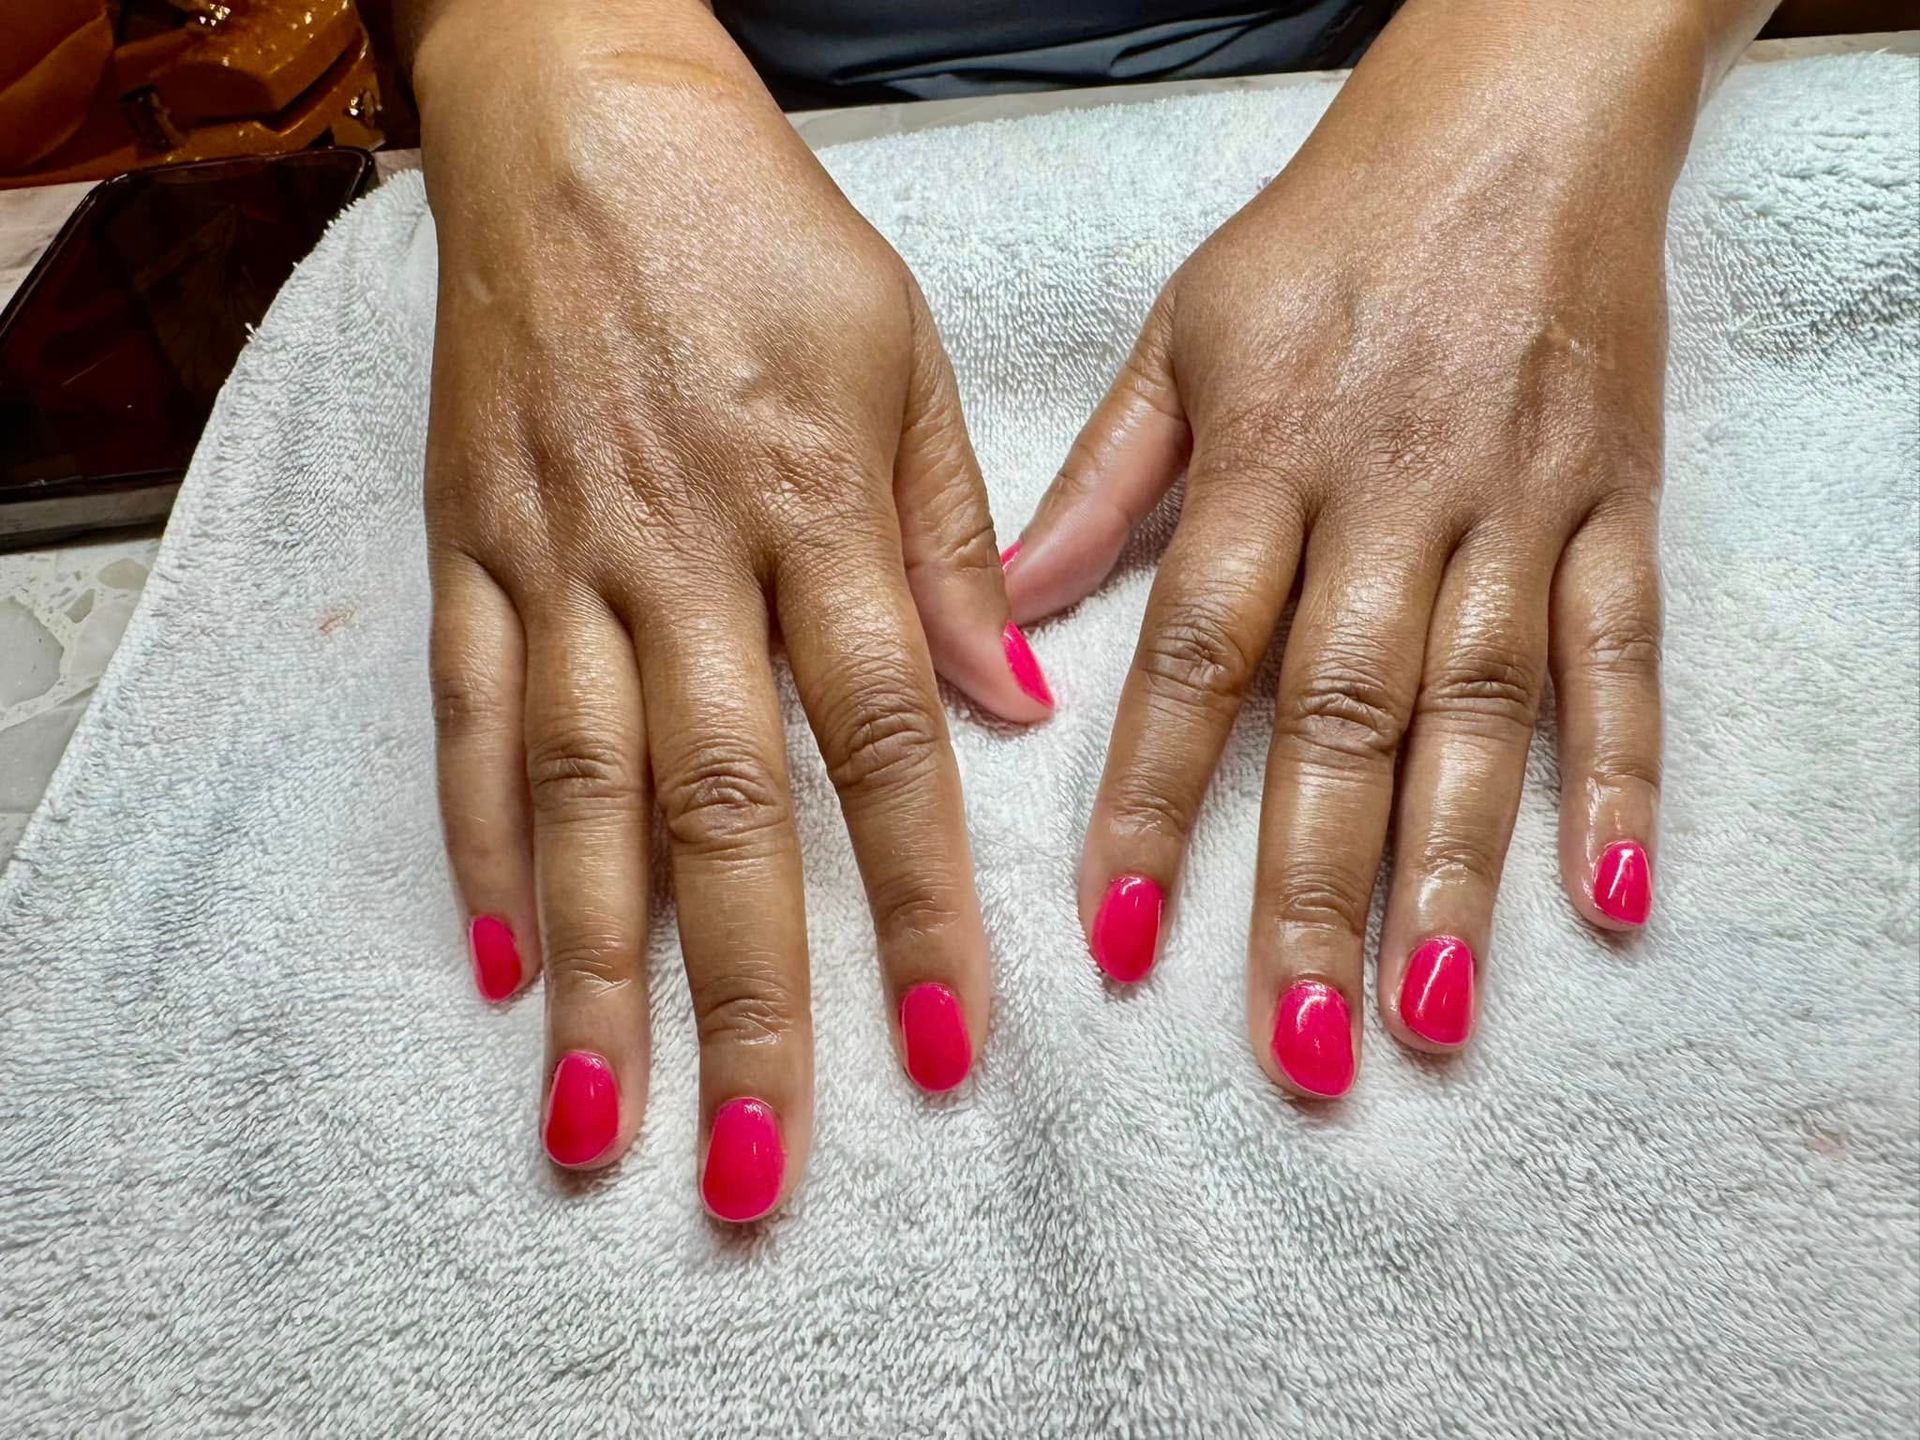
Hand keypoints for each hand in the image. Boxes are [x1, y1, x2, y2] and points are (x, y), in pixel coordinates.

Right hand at [414, 2, 1049, 1214]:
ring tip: (609, 1118)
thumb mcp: (903, 359)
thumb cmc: (760, 234)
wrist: (578, 121)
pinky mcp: (465, 549)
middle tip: (765, 1164)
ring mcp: (555, 559)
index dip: (914, 906)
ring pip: (582, 795)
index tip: (942, 1050)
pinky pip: (468, 717)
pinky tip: (504, 964)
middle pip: (721, 810)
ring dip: (599, 970)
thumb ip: (954, 541)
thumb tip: (1011, 710)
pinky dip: (483, 844)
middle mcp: (679, 555)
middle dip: (750, 1001)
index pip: (880, 745)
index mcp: (812, 508)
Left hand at [1002, 5, 1714, 1095]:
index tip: (1119, 940)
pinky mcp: (1617, 505)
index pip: (1198, 660)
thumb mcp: (1185, 330)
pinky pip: (1623, 653)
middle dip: (1311, 891)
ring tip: (1423, 1014)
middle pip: (1342, 719)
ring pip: (1482, 713)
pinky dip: (1622, 772)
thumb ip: (1104, 484)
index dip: (1156, 805)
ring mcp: (1517, 509)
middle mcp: (1391, 498)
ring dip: (1453, 874)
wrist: (1517, 118)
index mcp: (1266, 457)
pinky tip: (1607, 896)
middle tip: (1294, 1041)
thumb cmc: (1332, 231)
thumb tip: (1008, 617)